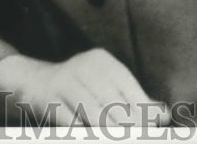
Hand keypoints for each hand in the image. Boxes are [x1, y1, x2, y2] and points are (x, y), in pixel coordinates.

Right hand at [0, 48, 168, 127]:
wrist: (33, 82)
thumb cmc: (79, 88)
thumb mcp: (105, 85)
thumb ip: (134, 100)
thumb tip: (163, 114)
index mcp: (101, 61)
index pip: (129, 88)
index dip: (143, 112)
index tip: (154, 129)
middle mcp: (83, 66)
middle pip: (115, 104)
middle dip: (129, 128)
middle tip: (139, 138)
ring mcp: (65, 83)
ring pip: (96, 116)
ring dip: (110, 132)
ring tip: (118, 137)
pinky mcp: (49, 101)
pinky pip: (74, 124)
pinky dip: (87, 134)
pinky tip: (92, 136)